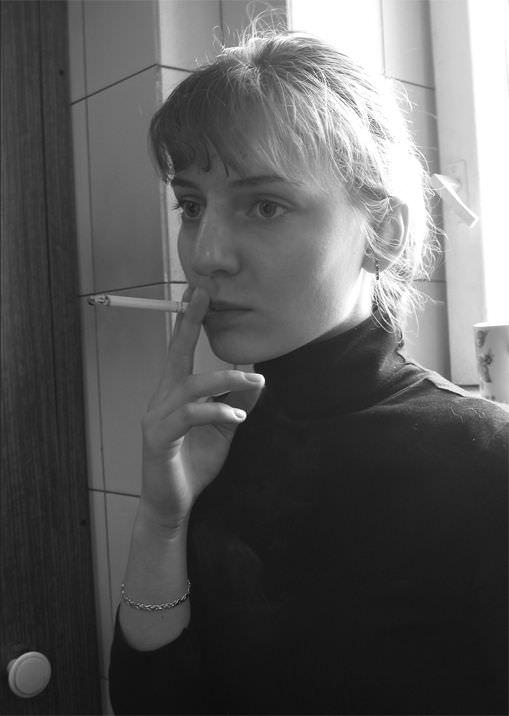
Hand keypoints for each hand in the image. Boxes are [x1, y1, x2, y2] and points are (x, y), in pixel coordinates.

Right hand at [138, 287, 264, 533]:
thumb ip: (236, 404)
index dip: (187, 321)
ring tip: (253, 383)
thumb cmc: (193, 465)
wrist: (172, 505)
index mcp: (174, 394)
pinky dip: (215, 411)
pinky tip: (236, 415)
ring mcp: (156, 418)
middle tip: (205, 296)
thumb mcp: (222, 430)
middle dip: (189, 322)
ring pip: (190, 386)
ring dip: (225, 380)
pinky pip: (189, 416)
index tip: (196, 293)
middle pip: (176, 354)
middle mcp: (161, 399)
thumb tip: (257, 381)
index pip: (180, 351)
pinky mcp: (158, 438)